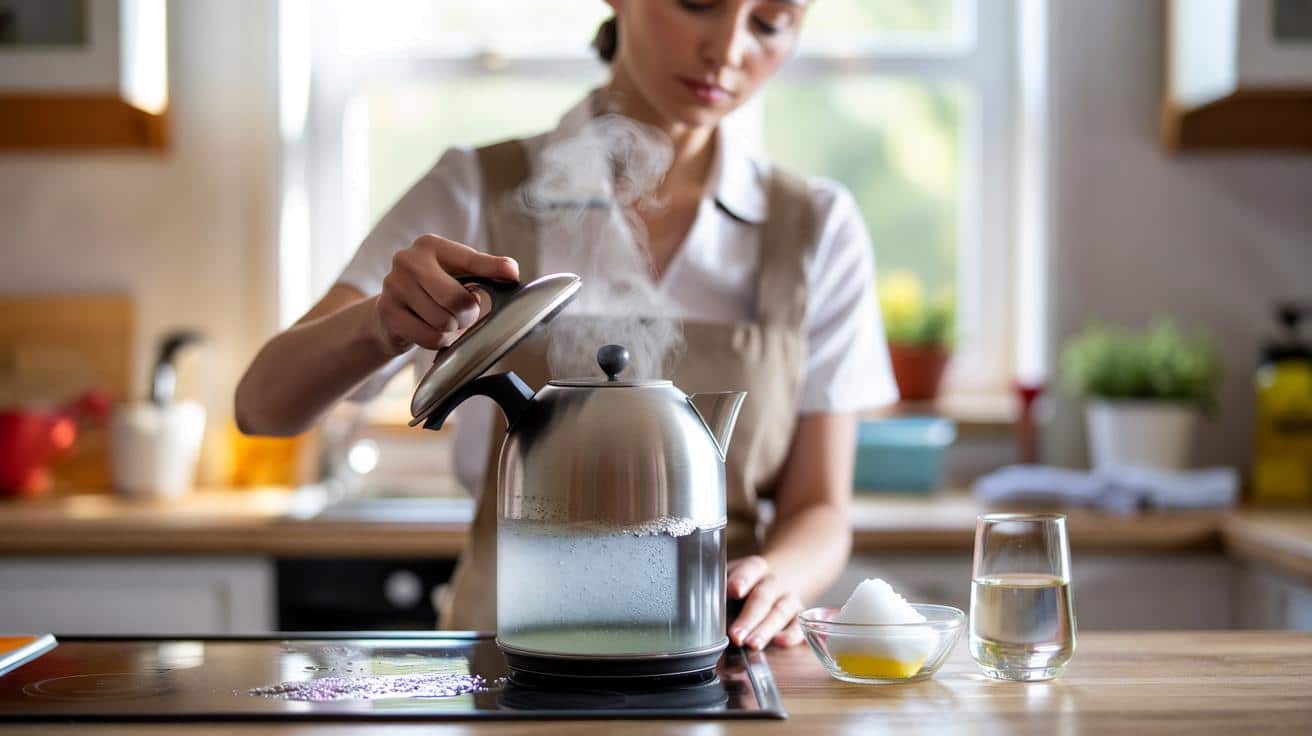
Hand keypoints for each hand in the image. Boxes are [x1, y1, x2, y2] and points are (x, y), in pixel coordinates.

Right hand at [373, 234, 518, 354]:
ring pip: (443, 321)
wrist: (391, 313)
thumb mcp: (456, 275)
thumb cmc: (431, 291)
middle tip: (464, 317)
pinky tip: (431, 331)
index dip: (493, 268)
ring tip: (445, 322)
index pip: (469, 260)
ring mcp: (394, 285)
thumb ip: (484, 271)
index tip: (512, 274)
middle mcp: (408, 260)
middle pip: (457, 299)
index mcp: (430, 245)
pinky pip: (429, 336)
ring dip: (452, 329)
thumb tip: (511, 272)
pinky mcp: (387, 311)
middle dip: (467, 315)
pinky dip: (438, 341)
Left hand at [727, 555, 804, 650]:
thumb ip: (718, 590)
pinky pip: (798, 625)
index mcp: (754, 568)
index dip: (742, 579)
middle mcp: (774, 582)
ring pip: (780, 612)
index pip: (750, 570)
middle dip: (749, 618)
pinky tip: (782, 643)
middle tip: (736, 636)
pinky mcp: (798, 616)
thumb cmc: (744, 585)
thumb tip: (699, 610)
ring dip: (766, 630)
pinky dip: (793, 635)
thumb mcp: (730, 579)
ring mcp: (788, 598)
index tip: (733, 591)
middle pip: (762, 597)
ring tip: (752, 645)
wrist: (776, 583)